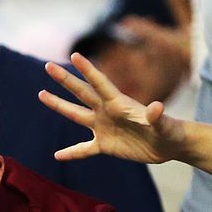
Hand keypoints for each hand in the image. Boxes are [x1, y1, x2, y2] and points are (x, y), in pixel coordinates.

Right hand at [39, 53, 188, 164]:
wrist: (169, 145)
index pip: (100, 83)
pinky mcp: (105, 145)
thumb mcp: (164, 124)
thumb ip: (157, 116)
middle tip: (48, 66)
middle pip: (81, 93)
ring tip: (41, 94)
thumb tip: (156, 107)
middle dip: (65, 80)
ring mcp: (104, 127)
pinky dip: (71, 152)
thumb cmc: (169, 131)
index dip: (87, 70)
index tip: (74, 55)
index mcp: (119, 103)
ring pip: (76, 115)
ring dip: (59, 105)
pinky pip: (83, 149)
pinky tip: (57, 156)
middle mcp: (107, 111)